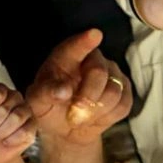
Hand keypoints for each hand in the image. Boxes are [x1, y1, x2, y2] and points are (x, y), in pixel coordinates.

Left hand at [27, 29, 132, 146]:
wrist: (65, 128)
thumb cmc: (49, 109)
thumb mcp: (38, 102)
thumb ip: (46, 93)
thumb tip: (63, 91)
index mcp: (65, 57)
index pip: (75, 47)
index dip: (85, 41)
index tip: (94, 34)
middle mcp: (91, 60)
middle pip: (99, 72)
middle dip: (88, 97)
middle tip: (74, 114)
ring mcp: (111, 73)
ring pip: (114, 91)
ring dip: (96, 111)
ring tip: (80, 117)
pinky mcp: (124, 90)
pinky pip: (124, 104)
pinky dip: (108, 117)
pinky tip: (95, 117)